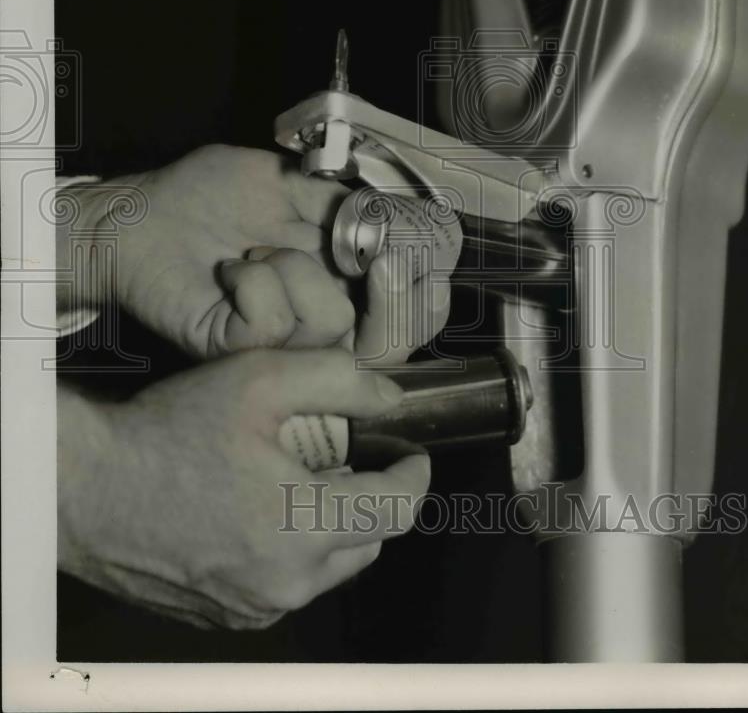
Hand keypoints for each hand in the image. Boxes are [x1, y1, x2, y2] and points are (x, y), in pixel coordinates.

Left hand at [57, 145, 452, 358]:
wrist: (142, 217)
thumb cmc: (208, 196)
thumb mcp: (289, 183)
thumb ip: (343, 202)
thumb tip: (397, 218)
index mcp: (342, 281)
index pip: (412, 307)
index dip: (428, 285)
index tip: (421, 243)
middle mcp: (322, 318)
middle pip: (392, 340)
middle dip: (390, 293)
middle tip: (367, 254)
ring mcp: (284, 339)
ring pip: (333, 321)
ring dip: (296, 267)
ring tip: (256, 252)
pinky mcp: (242, 347)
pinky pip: (275, 323)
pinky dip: (257, 282)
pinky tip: (233, 271)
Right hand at [58, 348, 430, 629]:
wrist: (86, 489)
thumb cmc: (170, 430)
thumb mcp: (258, 378)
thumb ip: (337, 379)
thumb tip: (389, 396)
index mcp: (304, 527)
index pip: (397, 510)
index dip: (413, 476)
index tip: (411, 453)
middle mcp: (287, 582)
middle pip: (369, 543)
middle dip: (371, 500)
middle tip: (347, 459)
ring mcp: (254, 607)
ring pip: (329, 568)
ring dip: (332, 528)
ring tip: (300, 483)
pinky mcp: (224, 617)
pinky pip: (285, 586)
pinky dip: (292, 552)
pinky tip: (261, 513)